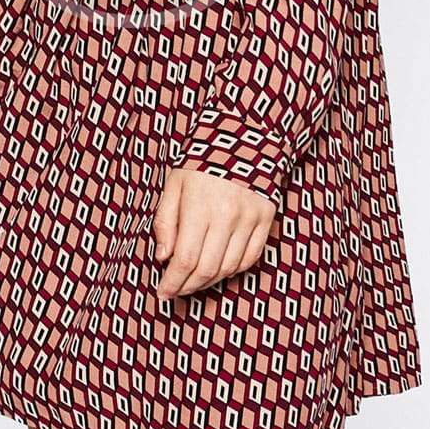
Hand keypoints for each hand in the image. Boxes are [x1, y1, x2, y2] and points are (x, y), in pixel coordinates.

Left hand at [153, 167, 275, 298]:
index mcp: (200, 205)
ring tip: (193, 281)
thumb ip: (165, 221)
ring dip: (208, 282)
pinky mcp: (266, 219)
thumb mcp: (174, 184)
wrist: (244, 136)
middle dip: (187, 287)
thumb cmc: (201, 160)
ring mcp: (250, 218)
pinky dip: (232, 270)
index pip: (185, 259)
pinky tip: (218, 269)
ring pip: (229, 268)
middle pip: (207, 269)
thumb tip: (163, 257)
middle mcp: (228, 215)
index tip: (162, 292)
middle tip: (175, 291)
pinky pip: (250, 259)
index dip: (172, 282)